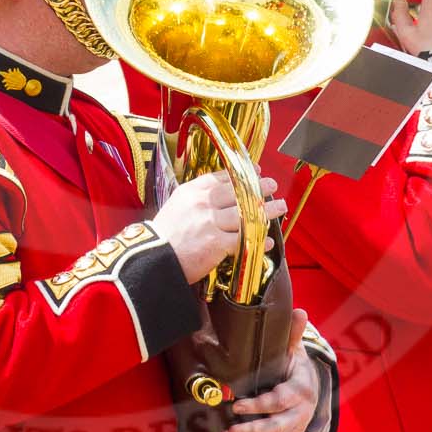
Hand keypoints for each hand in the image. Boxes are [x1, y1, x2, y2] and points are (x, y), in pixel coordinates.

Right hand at [153, 172, 286, 283]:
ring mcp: (210, 222)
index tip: (255, 172)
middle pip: (238, 191)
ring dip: (267, 212)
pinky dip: (258, 240)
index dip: (241, 174)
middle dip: (259, 188)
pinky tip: (266, 241)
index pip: (221, 177)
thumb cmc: (163, 237)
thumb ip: (196, 201)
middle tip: (272, 186)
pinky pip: (244, 239)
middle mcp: (202, 203)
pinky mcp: (216, 243)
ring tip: (280, 208)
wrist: (152, 259)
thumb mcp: (176, 208)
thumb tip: (216, 199)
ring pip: (246, 214)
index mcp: (191, 191)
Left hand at [222, 311, 321, 431]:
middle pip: (277, 427)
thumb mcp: (295, 350)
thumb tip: (299, 311)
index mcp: (302, 390)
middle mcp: (301, 412)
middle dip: (253, 430)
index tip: (237, 406)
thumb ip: (293, 334)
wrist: (312, 388)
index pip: (279, 401)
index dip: (259, 405)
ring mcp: (296, 428)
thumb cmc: (296, 367)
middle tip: (230, 431)